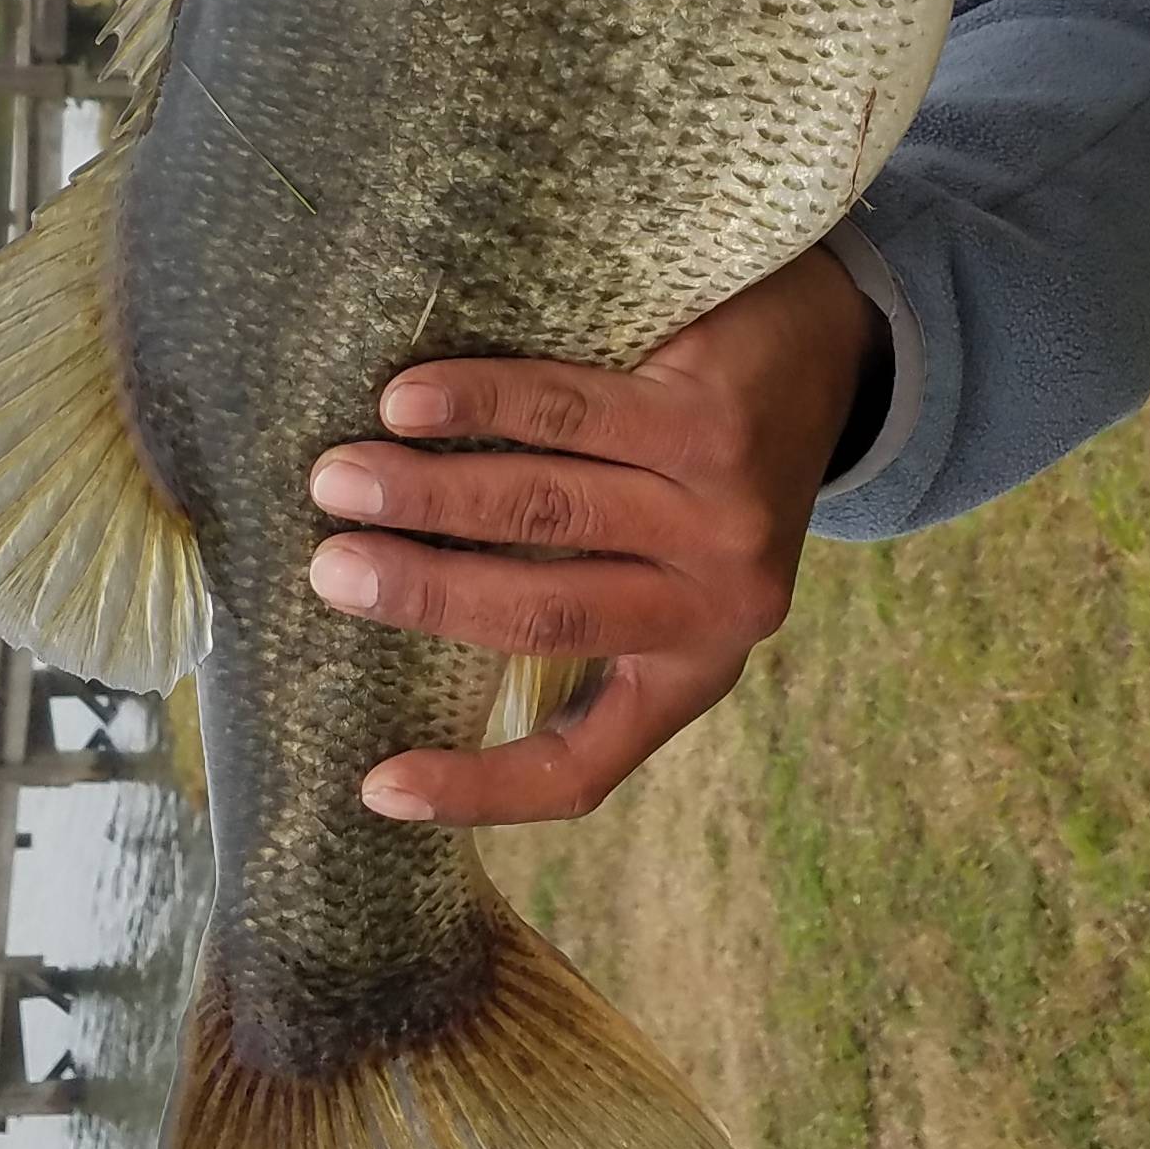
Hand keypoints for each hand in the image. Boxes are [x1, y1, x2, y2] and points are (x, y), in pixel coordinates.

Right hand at [302, 242, 888, 825]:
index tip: (376, 788)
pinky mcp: (712, 419)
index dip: (479, 791)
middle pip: (541, 616)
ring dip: (426, 494)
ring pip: (544, 509)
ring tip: (338, 477)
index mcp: (693, 670)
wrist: (825, 356)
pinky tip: (410, 400)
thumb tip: (403, 611)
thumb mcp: (664, 570)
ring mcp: (722, 513)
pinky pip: (570, 411)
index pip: (582, 766)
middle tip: (324, 570)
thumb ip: (575, 598)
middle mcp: (718, 608)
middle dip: (418, 594)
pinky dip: (478, 405)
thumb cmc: (703, 474)